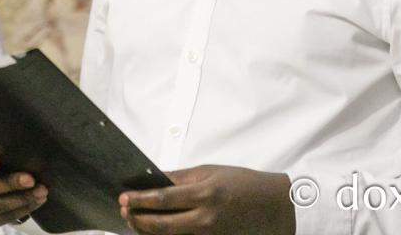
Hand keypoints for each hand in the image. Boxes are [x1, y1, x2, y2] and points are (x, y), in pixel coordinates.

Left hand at [119, 165, 294, 234]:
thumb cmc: (244, 184)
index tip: (124, 197)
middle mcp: (205, 220)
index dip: (139, 200)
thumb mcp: (211, 172)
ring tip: (135, 222)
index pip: (162, 199)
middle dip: (138, 219)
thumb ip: (180, 178)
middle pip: (161, 225)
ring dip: (148, 231)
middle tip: (124, 211)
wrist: (276, 207)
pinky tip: (157, 230)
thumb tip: (153, 179)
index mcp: (204, 195)